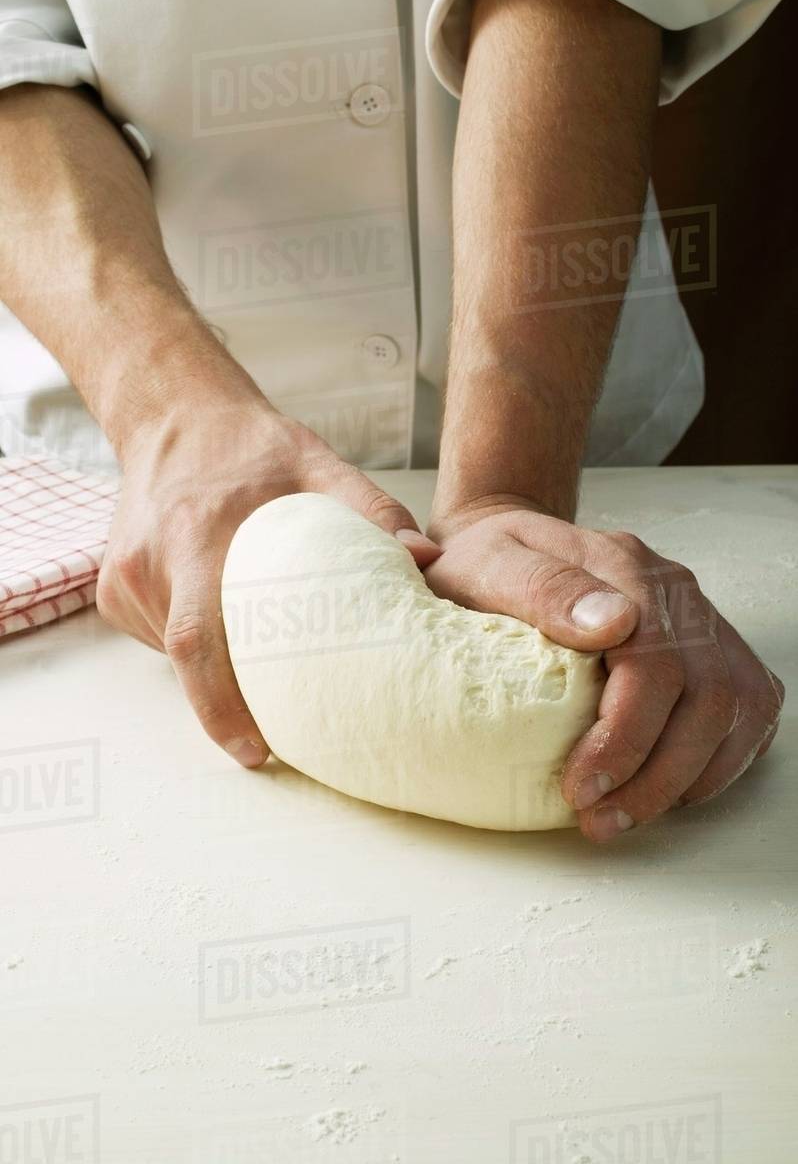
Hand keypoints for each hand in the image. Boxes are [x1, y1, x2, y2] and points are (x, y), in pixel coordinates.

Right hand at [97, 396, 439, 767]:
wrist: (175, 416)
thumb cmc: (253, 446)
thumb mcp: (319, 463)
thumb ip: (373, 512)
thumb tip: (425, 562)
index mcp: (196, 535)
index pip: (198, 640)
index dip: (220, 704)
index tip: (254, 751)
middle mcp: (150, 563)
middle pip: (185, 659)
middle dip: (227, 707)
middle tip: (273, 738)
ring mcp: (123, 579)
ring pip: (174, 651)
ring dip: (217, 668)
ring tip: (261, 663)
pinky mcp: (112, 589)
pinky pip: (160, 635)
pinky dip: (196, 646)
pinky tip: (226, 620)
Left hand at [425, 501, 783, 840]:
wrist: (505, 549)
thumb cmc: (486, 565)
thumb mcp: (487, 565)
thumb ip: (544, 588)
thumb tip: (612, 623)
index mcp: (624, 568)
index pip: (656, 662)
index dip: (627, 736)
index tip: (581, 787)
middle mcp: (676, 595)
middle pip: (707, 697)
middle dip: (656, 775)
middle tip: (599, 820)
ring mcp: (702, 621)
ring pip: (737, 711)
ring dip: (685, 779)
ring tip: (622, 816)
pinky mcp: (713, 651)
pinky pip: (746, 712)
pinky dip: (714, 763)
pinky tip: (664, 789)